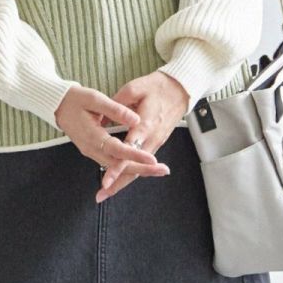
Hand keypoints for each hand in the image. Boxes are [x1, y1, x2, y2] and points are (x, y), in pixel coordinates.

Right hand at [54, 84, 170, 184]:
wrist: (58, 106)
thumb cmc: (75, 100)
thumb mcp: (94, 99)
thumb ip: (115, 110)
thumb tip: (136, 119)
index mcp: (92, 136)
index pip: (118, 149)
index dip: (135, 154)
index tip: (152, 159)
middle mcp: (92, 149)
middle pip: (120, 165)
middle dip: (142, 169)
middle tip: (163, 170)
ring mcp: (93, 152)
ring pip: (117, 167)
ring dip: (138, 169)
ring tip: (158, 170)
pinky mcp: (95, 151)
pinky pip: (113, 164)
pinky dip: (128, 167)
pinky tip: (143, 167)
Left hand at [94, 70, 189, 202]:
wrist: (182, 88)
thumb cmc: (159, 86)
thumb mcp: (135, 88)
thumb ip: (117, 104)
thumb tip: (101, 119)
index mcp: (146, 125)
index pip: (129, 151)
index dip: (117, 166)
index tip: (106, 179)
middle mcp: (152, 138)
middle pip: (135, 167)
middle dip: (117, 183)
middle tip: (100, 195)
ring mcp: (156, 142)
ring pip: (139, 168)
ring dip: (123, 181)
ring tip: (106, 192)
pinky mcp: (157, 142)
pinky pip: (143, 161)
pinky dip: (131, 172)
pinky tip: (120, 179)